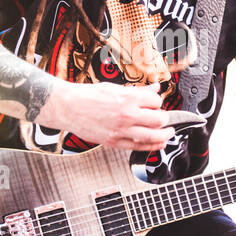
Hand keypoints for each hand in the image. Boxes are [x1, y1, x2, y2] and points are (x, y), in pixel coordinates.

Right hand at [38, 82, 171, 151]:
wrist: (68, 107)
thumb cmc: (88, 96)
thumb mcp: (115, 88)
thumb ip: (138, 91)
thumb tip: (155, 87)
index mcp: (127, 98)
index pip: (156, 101)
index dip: (157, 102)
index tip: (155, 104)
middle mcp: (126, 115)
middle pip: (159, 119)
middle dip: (164, 118)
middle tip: (163, 118)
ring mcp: (120, 130)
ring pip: (153, 137)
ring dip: (164, 135)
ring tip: (168, 133)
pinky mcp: (114, 142)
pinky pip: (138, 148)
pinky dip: (151, 147)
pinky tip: (156, 144)